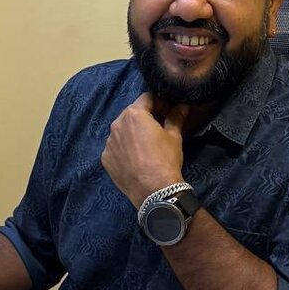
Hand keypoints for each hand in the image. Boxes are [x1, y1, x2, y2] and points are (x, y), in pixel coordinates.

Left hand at [101, 93, 188, 207]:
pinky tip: (135, 158)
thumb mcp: (174, 136)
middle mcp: (117, 124)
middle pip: (132, 113)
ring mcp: (109, 142)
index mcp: (134, 114)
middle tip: (158, 127)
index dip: (159, 103)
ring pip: (121, 130)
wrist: (154, 191)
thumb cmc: (165, 159)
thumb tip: (183, 106)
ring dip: (132, 132)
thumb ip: (175, 117)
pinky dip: (124, 148)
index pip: (147, 98)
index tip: (167, 111)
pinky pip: (115, 147)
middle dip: (145, 117)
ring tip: (146, 145)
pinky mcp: (106, 158)